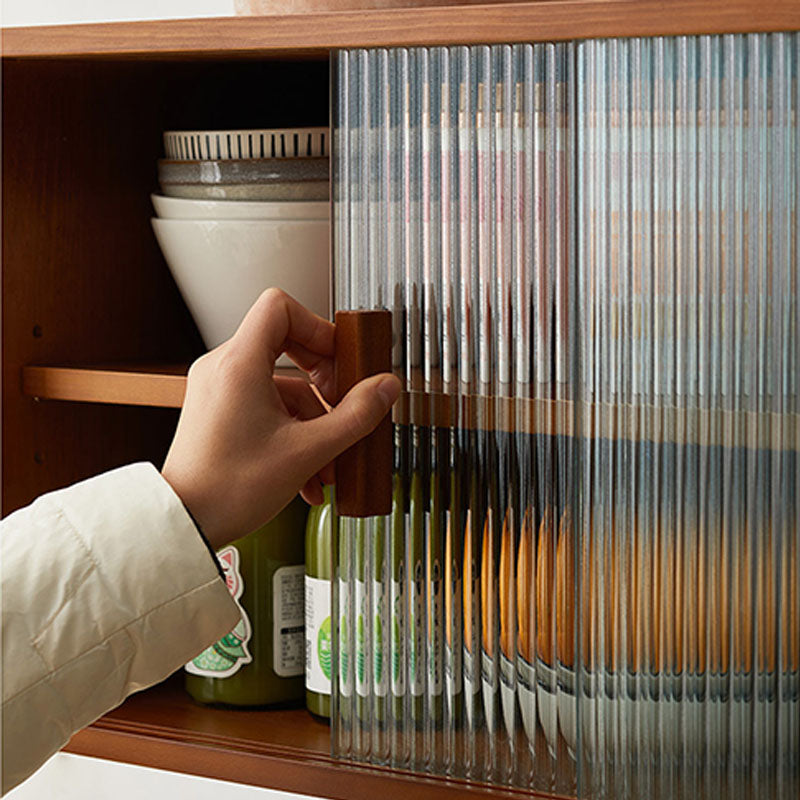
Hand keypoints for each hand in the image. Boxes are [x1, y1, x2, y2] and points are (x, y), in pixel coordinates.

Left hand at [161, 288, 400, 549]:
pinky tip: (310, 472)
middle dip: (324, 380)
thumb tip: (385, 387)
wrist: (186, 523)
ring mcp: (218, 390)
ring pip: (281, 385)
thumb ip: (355, 415)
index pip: (280, 308)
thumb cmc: (230, 488)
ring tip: (330, 461)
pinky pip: (265, 406)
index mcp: (239, 364)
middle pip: (286, 345)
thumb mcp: (308, 450)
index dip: (318, 327)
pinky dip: (292, 430)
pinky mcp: (218, 411)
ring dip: (313, 419)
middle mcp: (223, 368)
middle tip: (343, 406)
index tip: (339, 359)